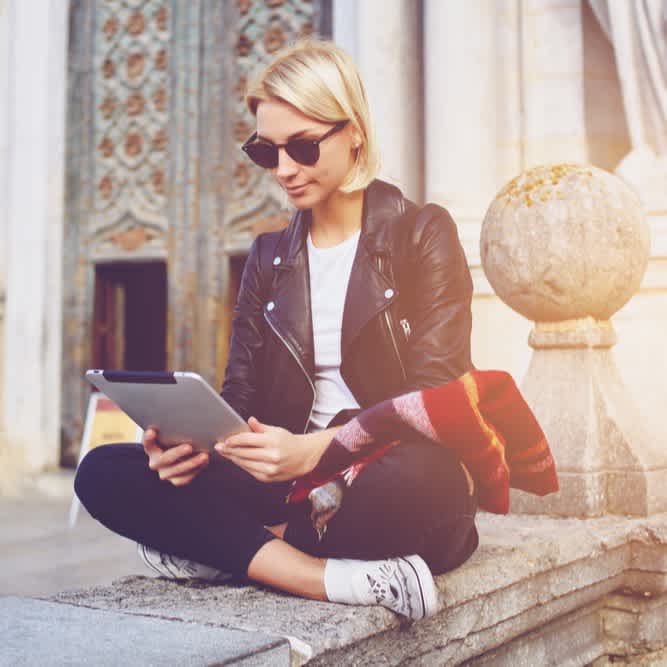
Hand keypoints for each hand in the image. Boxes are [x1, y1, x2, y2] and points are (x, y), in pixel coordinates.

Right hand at [143, 427, 209, 486]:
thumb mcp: (176, 432)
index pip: (147, 443)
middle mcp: (156, 462)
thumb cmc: (180, 437)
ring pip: (175, 471)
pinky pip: (185, 479)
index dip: (148, 438)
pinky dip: (196, 470)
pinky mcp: (176, 480)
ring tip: (205, 455)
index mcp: (152, 448)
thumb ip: (176, 428)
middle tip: (189, 447)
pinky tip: (205, 461)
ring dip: (191, 463)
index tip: (152, 431)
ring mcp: (165, 472)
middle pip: (164, 459)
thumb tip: (184, 415)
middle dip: (177, 453)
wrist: (187, 451)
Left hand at [215, 417, 329, 482]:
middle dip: (229, 450)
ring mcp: (269, 469)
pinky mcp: (267, 478)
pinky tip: (237, 460)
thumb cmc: (289, 442)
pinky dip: (242, 465)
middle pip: (243, 452)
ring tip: (226, 453)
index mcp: (273, 441)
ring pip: (244, 463)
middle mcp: (271, 456)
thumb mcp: (276, 430)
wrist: (304, 457)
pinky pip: (250, 471)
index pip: (247, 440)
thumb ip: (260, 427)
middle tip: (219, 447)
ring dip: (233, 458)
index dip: (234, 440)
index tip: (225, 440)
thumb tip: (249, 421)